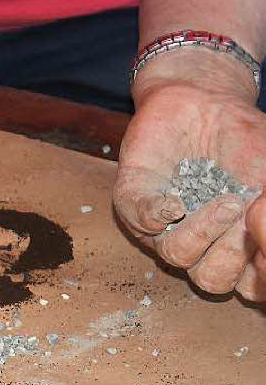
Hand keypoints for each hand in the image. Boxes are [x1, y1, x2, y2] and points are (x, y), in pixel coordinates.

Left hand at [114, 48, 265, 299]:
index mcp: (234, 244)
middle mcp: (198, 242)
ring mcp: (163, 228)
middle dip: (232, 255)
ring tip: (227, 200)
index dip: (259, 274)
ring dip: (204, 231)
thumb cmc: (243, 140)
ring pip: (177, 256)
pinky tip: (175, 200)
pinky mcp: (132, 203)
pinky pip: (140, 222)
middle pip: (212, 280)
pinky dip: (158, 214)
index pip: (249, 284)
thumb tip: (261, 232)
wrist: (203, 100)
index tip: (261, 234)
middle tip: (248, 215)